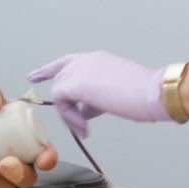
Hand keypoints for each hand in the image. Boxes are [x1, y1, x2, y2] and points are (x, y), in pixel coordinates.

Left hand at [28, 50, 170, 137]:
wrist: (155, 92)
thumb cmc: (145, 96)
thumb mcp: (115, 93)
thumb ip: (96, 98)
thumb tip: (86, 109)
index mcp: (97, 59)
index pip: (67, 62)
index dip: (49, 70)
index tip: (34, 76)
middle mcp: (85, 60)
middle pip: (60, 79)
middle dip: (63, 103)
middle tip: (76, 123)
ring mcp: (79, 70)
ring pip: (60, 93)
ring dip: (70, 115)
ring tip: (85, 128)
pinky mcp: (75, 83)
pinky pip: (61, 102)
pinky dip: (71, 117)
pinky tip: (84, 126)